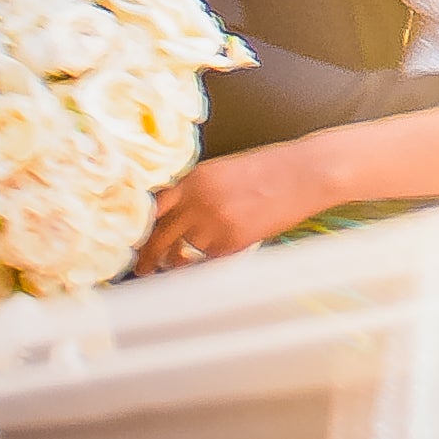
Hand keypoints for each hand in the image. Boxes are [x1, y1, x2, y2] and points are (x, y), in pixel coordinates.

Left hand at [136, 140, 343, 271]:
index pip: (153, 209)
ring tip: (182, 262)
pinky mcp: (233, 242)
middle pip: (159, 237)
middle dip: (148, 257)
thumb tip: (173, 217)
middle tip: (142, 268)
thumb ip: (195, 190)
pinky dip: (205, 261)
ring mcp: (214, 223)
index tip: (135, 240)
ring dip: (180, 260)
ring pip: (183, 251)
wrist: (303, 174)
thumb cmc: (268, 170)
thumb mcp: (222, 171)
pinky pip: (207, 260)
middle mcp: (197, 201)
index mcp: (192, 179)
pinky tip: (209, 256)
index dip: (141, 228)